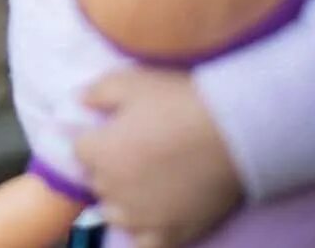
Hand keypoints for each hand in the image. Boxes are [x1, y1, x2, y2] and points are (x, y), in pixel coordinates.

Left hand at [75, 69, 243, 247]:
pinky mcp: (172, 233)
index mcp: (99, 152)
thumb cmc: (180, 102)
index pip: (79, 151)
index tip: (113, 132)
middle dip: (108, 168)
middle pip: (97, 181)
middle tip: (135, 152)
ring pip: (115, 214)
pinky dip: (144, 233)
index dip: (96, 139)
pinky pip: (145, 244)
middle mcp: (113, 188)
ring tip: (144, 184)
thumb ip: (97, 92)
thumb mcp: (132, 83)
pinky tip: (154, 218)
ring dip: (122, 201)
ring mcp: (142, 215)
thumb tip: (79, 101)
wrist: (235, 132)